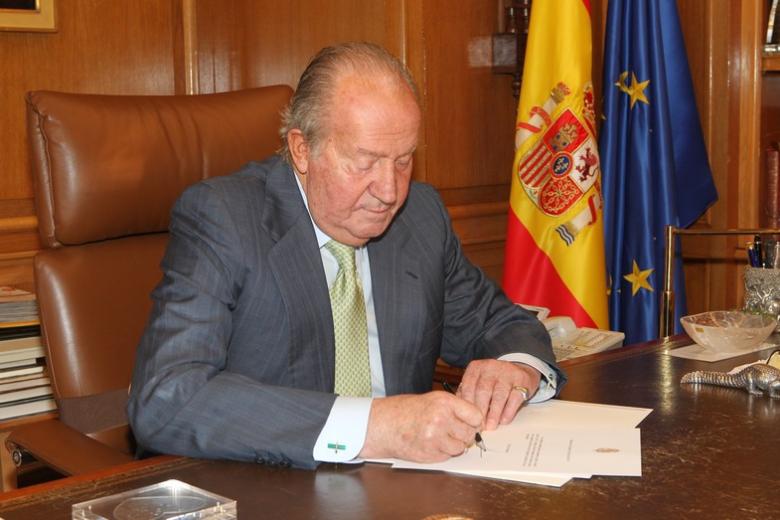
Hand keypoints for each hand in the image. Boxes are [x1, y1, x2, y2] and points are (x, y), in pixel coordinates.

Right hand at [359, 392, 481, 461]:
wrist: (385, 425)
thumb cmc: (407, 410)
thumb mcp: (433, 399)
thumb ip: (456, 408)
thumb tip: (477, 421)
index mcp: (444, 402)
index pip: (476, 416)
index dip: (475, 421)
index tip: (471, 422)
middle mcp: (441, 420)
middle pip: (470, 434)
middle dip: (464, 434)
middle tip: (453, 430)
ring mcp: (435, 439)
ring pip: (460, 448)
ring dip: (454, 445)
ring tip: (440, 436)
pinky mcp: (430, 454)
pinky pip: (448, 456)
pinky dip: (443, 452)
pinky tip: (431, 443)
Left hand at [458, 360, 540, 429]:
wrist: (520, 370)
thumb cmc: (494, 380)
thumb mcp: (478, 380)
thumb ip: (469, 393)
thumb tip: (461, 413)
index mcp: (476, 367)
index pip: (468, 386)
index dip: (467, 405)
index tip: (467, 419)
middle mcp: (490, 367)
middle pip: (483, 390)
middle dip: (480, 411)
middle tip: (479, 427)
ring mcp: (507, 373)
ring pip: (499, 394)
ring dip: (494, 413)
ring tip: (491, 426)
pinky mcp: (521, 380)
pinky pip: (514, 397)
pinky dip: (508, 411)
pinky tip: (504, 420)